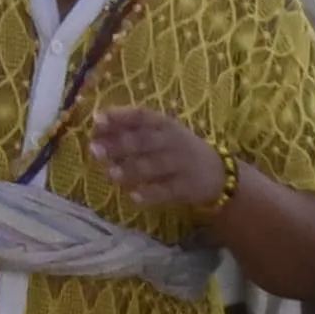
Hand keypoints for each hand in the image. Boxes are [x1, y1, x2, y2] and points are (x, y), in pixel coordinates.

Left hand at [88, 105, 228, 215]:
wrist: (219, 173)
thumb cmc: (179, 150)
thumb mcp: (162, 134)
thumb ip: (133, 131)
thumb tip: (97, 128)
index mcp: (165, 124)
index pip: (141, 116)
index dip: (119, 117)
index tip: (97, 120)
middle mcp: (173, 141)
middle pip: (144, 141)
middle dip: (119, 145)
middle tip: (95, 150)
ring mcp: (181, 164)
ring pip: (154, 165)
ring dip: (131, 169)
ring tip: (111, 174)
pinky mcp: (187, 186)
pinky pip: (167, 190)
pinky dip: (150, 194)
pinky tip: (133, 197)